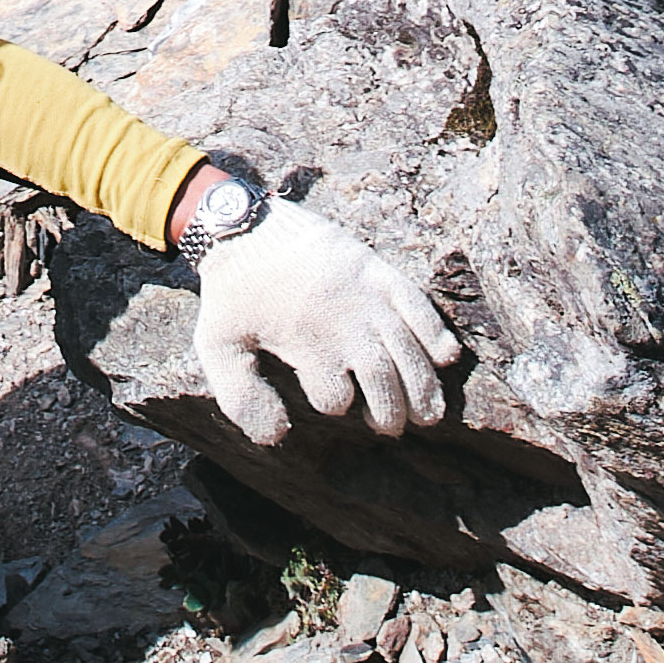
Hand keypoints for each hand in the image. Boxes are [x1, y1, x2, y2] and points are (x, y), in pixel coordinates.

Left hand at [195, 200, 459, 444]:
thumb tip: (277, 438)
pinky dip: (435, 331)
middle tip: (391, 427)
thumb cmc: (232, 289)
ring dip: (423, 386)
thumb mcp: (217, 345)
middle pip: (383, 378)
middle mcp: (343, 321)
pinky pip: (418, 302)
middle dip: (391, 411)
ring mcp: (366, 293)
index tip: (333, 401)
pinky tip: (446, 357)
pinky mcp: (377, 268)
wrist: (243, 224)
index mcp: (307, 341)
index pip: (336, 396)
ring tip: (429, 415)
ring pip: (408, 349)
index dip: (336, 404)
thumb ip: (240, 398)